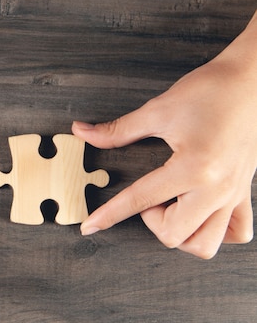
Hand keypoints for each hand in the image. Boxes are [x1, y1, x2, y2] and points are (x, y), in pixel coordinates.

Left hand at [73, 15, 256, 258]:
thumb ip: (117, 130)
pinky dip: (213, 232)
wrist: (253, 78)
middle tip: (148, 196)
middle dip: (151, 221)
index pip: (140, 200)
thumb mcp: (158, 110)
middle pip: (175, 235)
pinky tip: (198, 214)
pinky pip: (236, 232)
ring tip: (172, 208)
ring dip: (181, 233)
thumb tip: (83, 132)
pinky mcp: (245, 191)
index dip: (109, 214)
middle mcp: (216, 188)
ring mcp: (234, 193)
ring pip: (205, 244)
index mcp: (193, 168)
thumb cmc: (211, 90)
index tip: (91, 226)